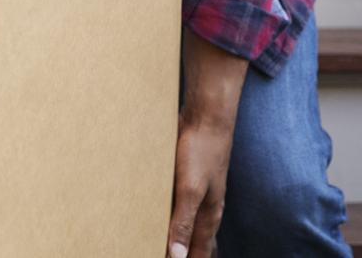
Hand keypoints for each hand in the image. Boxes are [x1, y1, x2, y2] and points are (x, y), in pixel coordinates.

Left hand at [168, 28, 246, 257]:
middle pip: (192, 241)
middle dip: (179, 252)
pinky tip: (152, 211)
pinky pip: (175, 202)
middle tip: (156, 250)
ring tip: (155, 238)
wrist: (206, 116)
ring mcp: (196, 192)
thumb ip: (182, 222)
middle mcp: (204, 208)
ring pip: (183, 222)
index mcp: (209, 216)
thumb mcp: (191, 189)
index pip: (199, 252)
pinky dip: (165, 212)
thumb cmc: (202, 151)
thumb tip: (176, 256)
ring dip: (171, 233)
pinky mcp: (185, 178)